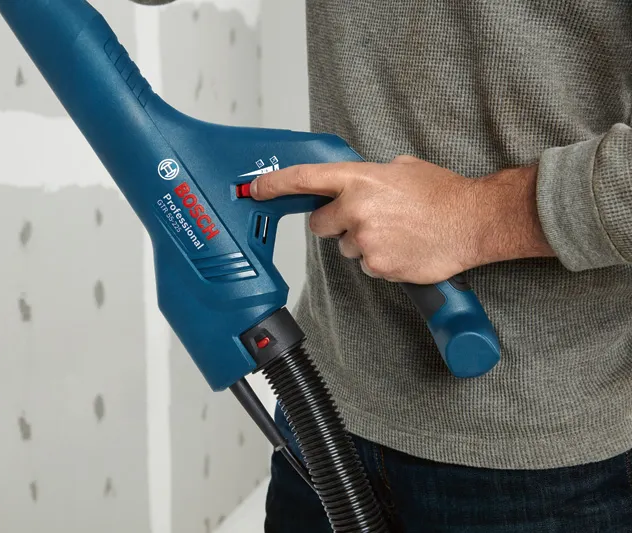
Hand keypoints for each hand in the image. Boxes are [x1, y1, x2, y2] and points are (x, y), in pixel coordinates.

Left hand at [250, 156, 552, 283]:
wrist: (474, 221)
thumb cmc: (442, 193)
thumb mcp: (401, 168)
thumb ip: (368, 177)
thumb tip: (349, 185)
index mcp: (360, 179)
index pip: (305, 180)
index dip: (275, 185)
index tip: (256, 189)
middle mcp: (357, 208)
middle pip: (319, 224)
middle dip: (335, 223)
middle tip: (365, 218)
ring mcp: (366, 240)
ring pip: (345, 247)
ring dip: (363, 241)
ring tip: (396, 232)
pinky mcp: (379, 265)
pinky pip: (366, 265)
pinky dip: (380, 260)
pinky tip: (403, 247)